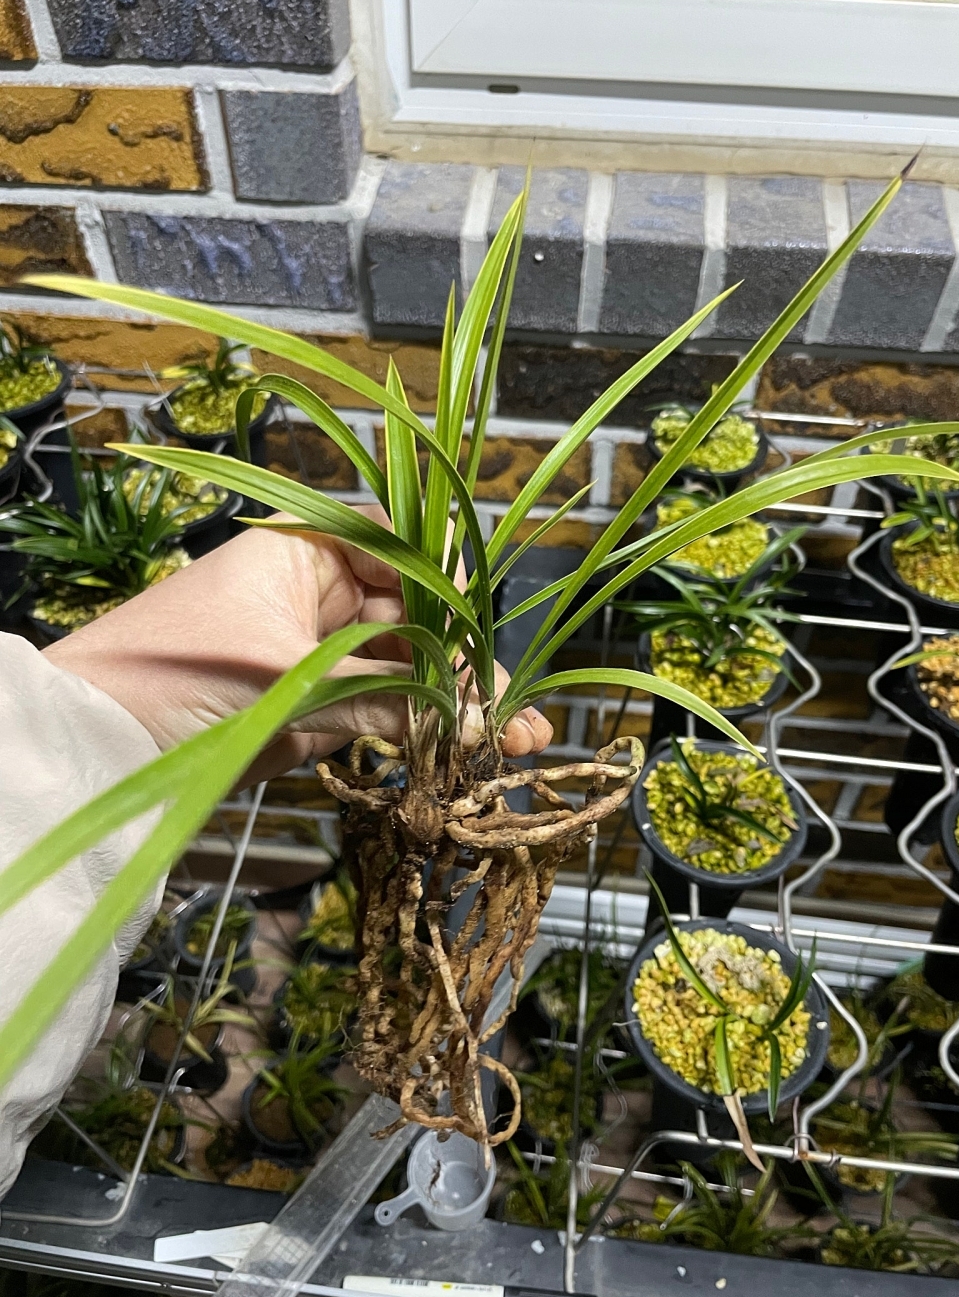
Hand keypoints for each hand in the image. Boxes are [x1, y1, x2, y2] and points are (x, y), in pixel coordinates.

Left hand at [44, 515, 552, 782]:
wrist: (104, 744)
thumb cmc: (181, 673)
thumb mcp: (292, 677)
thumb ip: (388, 696)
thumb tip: (475, 719)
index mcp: (307, 547)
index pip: (399, 546)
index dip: (449, 584)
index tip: (483, 628)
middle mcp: (319, 592)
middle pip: (413, 615)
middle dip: (465, 662)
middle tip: (516, 708)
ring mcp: (319, 650)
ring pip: (405, 669)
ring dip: (455, 704)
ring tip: (513, 740)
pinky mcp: (314, 704)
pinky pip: (382, 709)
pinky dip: (421, 730)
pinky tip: (469, 750)